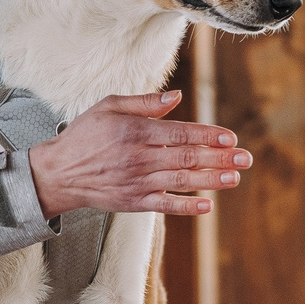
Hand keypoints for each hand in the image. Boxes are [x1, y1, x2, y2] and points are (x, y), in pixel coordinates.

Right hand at [26, 91, 251, 216]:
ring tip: (235, 178)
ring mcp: (137, 182)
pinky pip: (165, 206)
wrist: (58, 173)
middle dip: (219, 158)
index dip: (208, 136)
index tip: (230, 137)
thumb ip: (145, 102)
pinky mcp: (134, 202)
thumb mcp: (109, 107)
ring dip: (211, 180)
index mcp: (135, 131)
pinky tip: (207, 206)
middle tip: (245, 158)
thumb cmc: (85, 135)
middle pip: (187, 158)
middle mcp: (139, 158)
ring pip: (181, 182)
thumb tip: (178, 96)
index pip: (180, 134)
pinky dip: (186, 207)